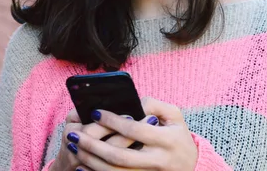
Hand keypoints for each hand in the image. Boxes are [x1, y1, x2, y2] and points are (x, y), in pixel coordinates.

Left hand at [64, 98, 197, 170]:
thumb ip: (154, 105)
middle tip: (74, 135)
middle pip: (120, 157)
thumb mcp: (174, 116)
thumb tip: (132, 102)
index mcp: (167, 140)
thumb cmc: (177, 136)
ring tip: (74, 148)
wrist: (192, 167)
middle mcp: (159, 161)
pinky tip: (82, 166)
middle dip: (94, 146)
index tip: (95, 113)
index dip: (113, 122)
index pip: (135, 130)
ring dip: (91, 162)